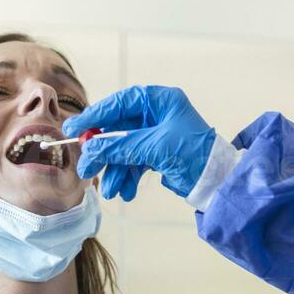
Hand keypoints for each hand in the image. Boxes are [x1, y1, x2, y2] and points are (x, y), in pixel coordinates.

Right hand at [64, 86, 215, 201]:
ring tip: (111, 191)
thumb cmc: (196, 155)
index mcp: (160, 101)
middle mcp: (156, 115)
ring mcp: (156, 136)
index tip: (75, 129)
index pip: (120, 103)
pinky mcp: (157, 155)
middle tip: (87, 168)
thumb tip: (91, 151)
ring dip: (115, 171)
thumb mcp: (156, 147)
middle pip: (118, 129)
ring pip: (124, 150)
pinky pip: (134, 163)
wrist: (218, 182)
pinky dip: (128, 178)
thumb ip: (122, 147)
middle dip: (103, 152)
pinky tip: (126, 192)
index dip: (95, 116)